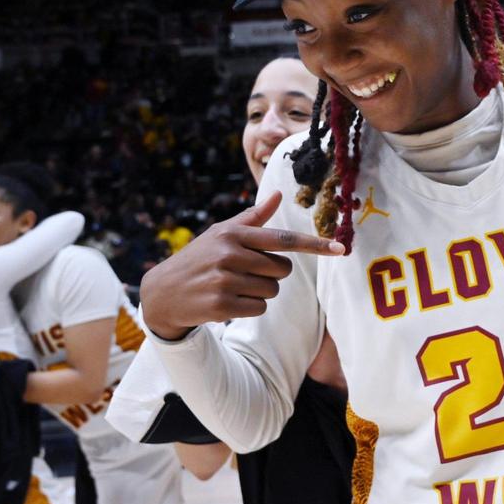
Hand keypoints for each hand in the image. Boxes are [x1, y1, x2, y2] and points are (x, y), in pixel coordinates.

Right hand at [140, 191, 344, 340]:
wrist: (162, 292)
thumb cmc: (200, 258)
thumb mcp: (222, 234)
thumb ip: (253, 218)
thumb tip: (278, 195)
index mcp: (234, 233)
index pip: (283, 239)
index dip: (314, 245)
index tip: (340, 249)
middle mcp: (229, 253)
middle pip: (282, 270)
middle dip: (270, 275)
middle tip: (243, 274)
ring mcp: (224, 279)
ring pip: (272, 292)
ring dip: (259, 294)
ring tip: (232, 287)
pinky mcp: (221, 304)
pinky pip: (258, 309)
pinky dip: (249, 308)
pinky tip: (227, 302)